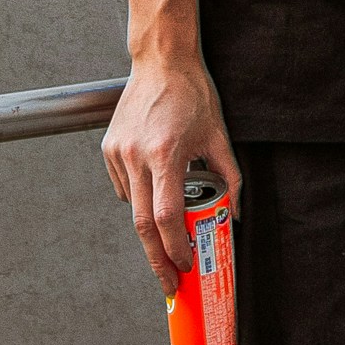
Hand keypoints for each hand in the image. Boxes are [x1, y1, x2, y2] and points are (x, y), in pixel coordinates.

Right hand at [100, 52, 237, 295]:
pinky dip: (141, 199)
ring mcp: (119, 153)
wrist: (161, 61)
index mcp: (166, 154)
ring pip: (134, 207)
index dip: (175, 249)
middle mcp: (137, 157)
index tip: (185, 266)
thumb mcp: (219, 135)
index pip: (167, 217)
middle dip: (156, 260)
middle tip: (169, 283)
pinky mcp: (109, 148)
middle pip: (143, 225)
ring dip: (152, 226)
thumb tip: (235, 213)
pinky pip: (126, 188)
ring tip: (171, 228)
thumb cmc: (192, 94)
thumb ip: (230, 177)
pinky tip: (157, 188)